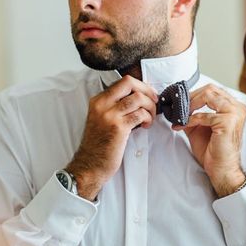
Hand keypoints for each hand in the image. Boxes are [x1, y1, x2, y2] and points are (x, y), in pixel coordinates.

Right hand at [67, 75, 157, 200]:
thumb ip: (114, 106)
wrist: (91, 164)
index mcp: (98, 100)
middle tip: (154, 101)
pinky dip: (148, 118)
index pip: (122, 82)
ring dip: (150, 107)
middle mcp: (102, 104)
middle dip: (147, 90)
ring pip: (138, 98)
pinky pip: (140, 114)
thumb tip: (137, 97)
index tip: (148, 94)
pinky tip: (146, 126)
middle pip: (130, 83)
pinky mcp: (118, 128)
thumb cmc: (99, 144)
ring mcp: (109, 115)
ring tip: (150, 117)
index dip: (140, 86)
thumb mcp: (101, 119)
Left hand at [172, 84, 245, 196]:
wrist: (222, 169)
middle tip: (178, 108)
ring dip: (189, 106)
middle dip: (190, 98)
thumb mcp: (199, 126)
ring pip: (207, 96)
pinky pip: (203, 115)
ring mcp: (235, 113)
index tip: (179, 102)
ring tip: (180, 116)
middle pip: (209, 89)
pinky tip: (183, 126)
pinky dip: (190, 120)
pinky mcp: (228, 122)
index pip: (212, 90)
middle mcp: (238, 107)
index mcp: (234, 106)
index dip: (193, 94)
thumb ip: (192, 113)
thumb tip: (177, 104)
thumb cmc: (213, 149)